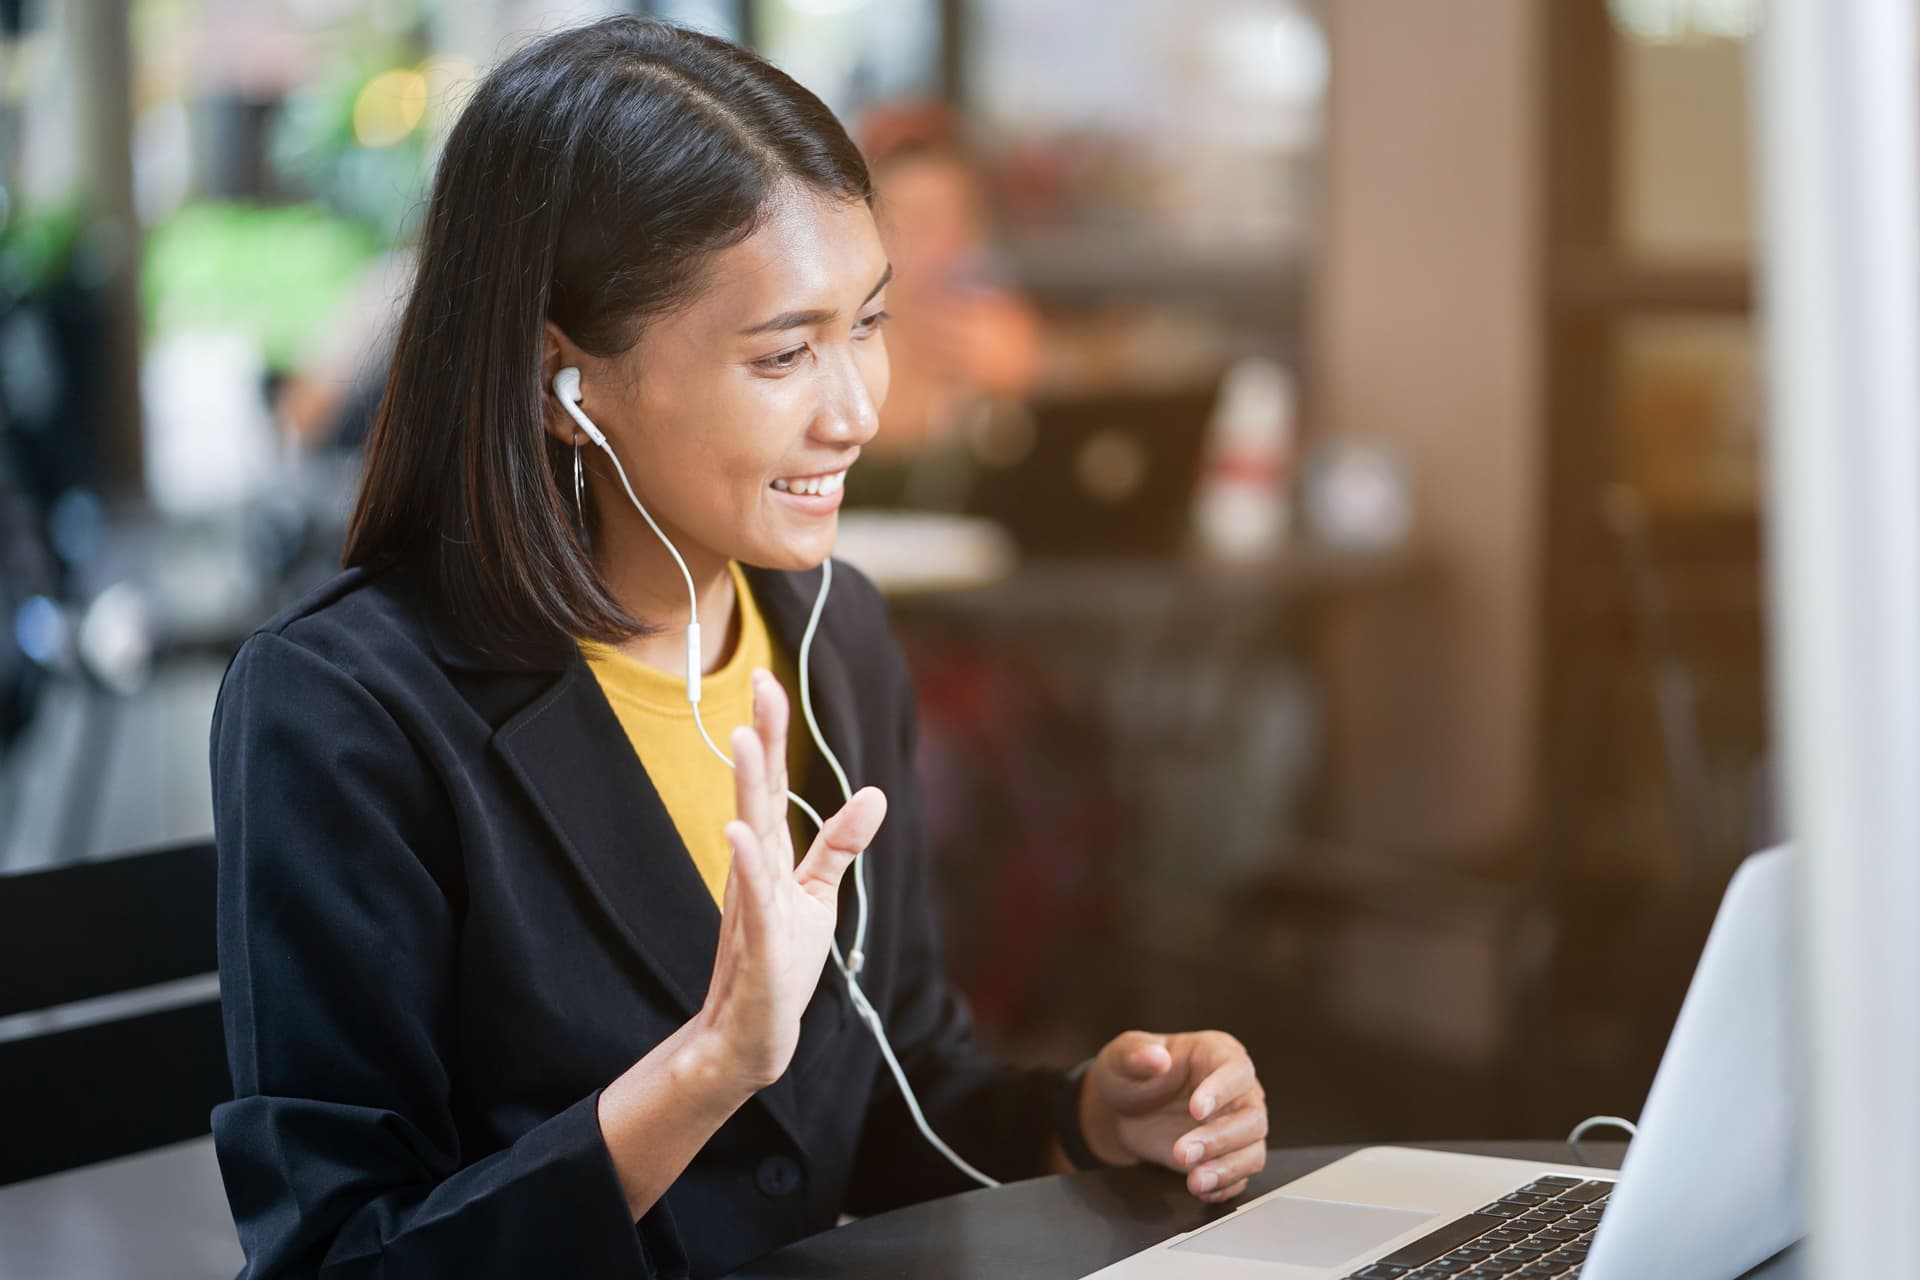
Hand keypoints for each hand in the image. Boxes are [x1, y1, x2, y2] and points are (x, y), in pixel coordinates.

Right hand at [699, 669, 886, 1089]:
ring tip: (743, 740)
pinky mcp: (756, 940)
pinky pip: (753, 896)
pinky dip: (746, 864)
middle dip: (760, 739)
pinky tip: (736, 833)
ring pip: (750, 834)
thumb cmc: (781, 962)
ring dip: (747, 788)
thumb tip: (876, 794)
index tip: (767, 680)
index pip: (771, 785)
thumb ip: (840, 844)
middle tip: (757, 685)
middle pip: (757, 794)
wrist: (753, 1032)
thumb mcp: (819, 894)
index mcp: (769, 854)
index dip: (771, 733)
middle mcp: (755, 868)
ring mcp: (752, 901)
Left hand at [1080, 1030, 1266, 1202]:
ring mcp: (1236, 1125)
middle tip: (1182, 1152)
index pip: (1236, 1070)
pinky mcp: (1228, 1155)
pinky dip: (1225, 1186)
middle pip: (1251, 1116)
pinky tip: (1202, 1190)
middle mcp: (1236, 1090)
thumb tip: (1155, 1057)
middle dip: (1219, 1138)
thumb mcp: (1123, 1057)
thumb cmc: (1132, 1074)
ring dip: (1227, 1168)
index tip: (1196, 1109)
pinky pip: (1242, 1175)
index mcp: (1217, 1054)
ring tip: (1195, 1181)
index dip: (1222, 1090)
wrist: (1125, 1111)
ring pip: (1253, 1149)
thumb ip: (1136, 1054)